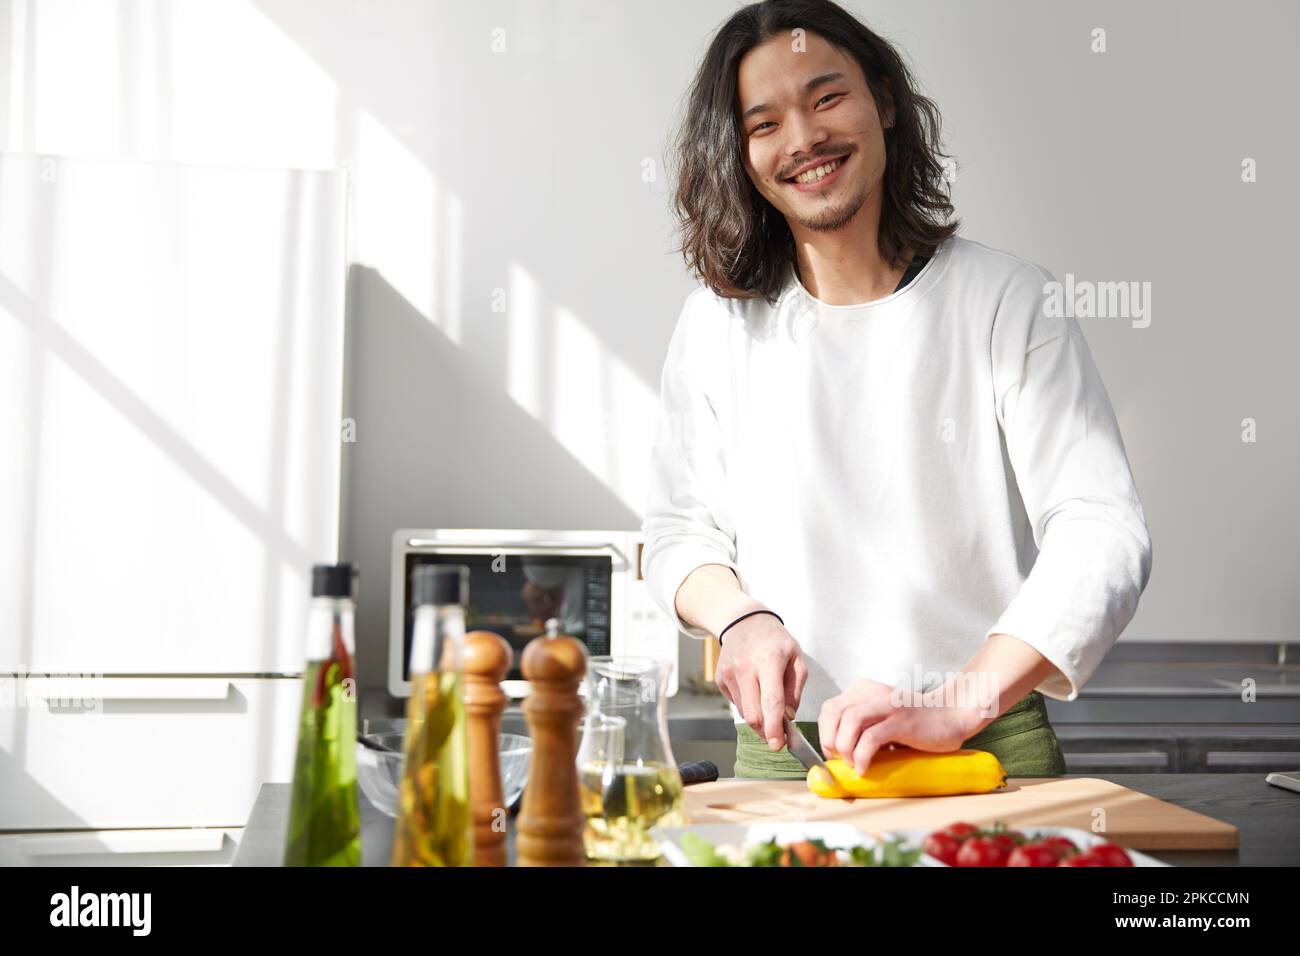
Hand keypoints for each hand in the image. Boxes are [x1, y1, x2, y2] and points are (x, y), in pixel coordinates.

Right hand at [714, 612, 806, 750]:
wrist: (744, 622)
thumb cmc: (775, 641)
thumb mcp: (796, 658)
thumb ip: (795, 689)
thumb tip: (788, 716)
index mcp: (769, 660)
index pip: (771, 702)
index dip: (775, 728)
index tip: (778, 745)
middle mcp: (746, 667)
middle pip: (754, 715)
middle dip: (766, 731)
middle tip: (778, 735)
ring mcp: (729, 673)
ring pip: (744, 713)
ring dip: (759, 719)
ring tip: (768, 707)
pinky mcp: (720, 679)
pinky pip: (736, 704)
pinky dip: (749, 706)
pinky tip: (754, 691)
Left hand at [818, 678, 981, 775]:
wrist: (951, 717)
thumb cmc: (915, 723)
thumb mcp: (881, 718)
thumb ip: (861, 726)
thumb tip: (836, 753)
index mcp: (864, 690)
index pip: (829, 708)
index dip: (824, 732)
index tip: (831, 753)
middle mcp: (872, 693)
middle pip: (834, 712)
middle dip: (830, 741)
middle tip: (840, 760)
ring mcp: (887, 705)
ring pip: (849, 722)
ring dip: (845, 748)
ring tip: (853, 764)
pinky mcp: (901, 721)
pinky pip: (871, 738)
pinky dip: (862, 756)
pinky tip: (865, 768)